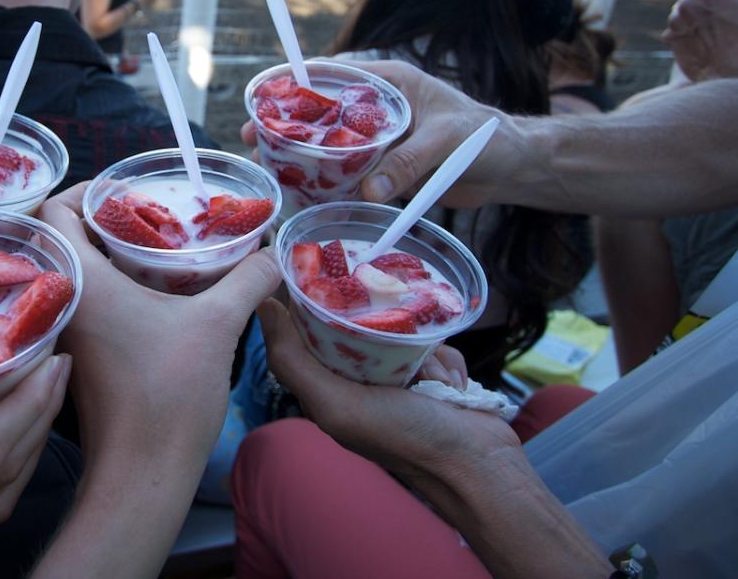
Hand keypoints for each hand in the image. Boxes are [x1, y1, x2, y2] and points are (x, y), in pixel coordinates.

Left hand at [37, 182, 282, 455]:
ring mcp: (67, 335)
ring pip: (73, 275)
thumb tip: (273, 251)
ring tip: (155, 250)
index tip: (124, 189)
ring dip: (106, 257)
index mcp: (81, 281)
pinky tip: (152, 295)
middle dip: (102, 220)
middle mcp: (62, 303)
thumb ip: (249, 278)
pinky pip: (84, 306)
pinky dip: (110, 290)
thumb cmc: (169, 394)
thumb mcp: (219, 324)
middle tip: (148, 215)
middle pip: (62, 239)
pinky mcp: (79, 359)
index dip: (83, 189)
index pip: (52, 211)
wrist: (142, 473)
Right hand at [251, 60, 516, 206]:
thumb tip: (369, 189)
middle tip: (253, 136)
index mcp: (391, 83)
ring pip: (331, 143)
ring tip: (267, 165)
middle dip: (287, 122)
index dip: (298, 82)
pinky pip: (349, 172)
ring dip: (301, 154)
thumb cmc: (484, 139)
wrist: (512, 169)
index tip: (266, 94)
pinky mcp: (386, 167)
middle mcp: (380, 108)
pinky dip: (327, 181)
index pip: (336, 73)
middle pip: (324, 111)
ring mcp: (381, 138)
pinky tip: (301, 191)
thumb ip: (409, 161)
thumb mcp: (447, 141)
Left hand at [257, 298, 518, 481]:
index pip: (304, 328)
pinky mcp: (431, 369)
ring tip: (428, 378)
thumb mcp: (336, 404)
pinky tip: (448, 385)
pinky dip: (444, 359)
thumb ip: (294, 362)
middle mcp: (356, 377)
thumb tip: (261, 307)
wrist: (477, 466)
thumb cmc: (403, 438)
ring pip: (400, 326)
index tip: (325, 272)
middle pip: (356, 320)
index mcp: (325, 384)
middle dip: (381, 324)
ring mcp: (396, 373)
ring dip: (420, 348)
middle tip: (396, 332)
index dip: (308, 299)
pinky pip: (433, 340)